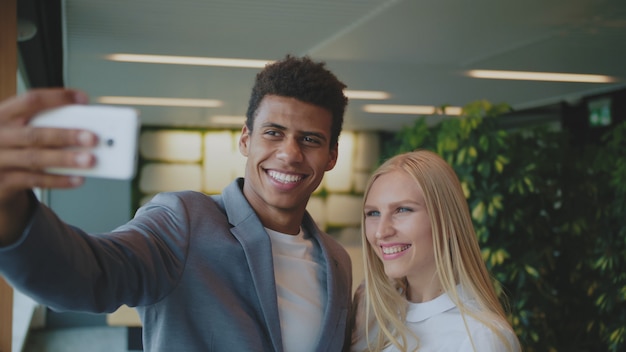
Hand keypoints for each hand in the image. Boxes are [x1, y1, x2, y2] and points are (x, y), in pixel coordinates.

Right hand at [0, 88, 97, 243]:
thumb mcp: (19, 130)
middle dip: (66, 135)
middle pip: (34, 133)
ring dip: (65, 159)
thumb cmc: (11, 147)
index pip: (30, 100)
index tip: (83, 98)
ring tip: (89, 160)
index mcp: (2, 115)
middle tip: (92, 138)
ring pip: (35, 158)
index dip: (57, 98)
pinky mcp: (2, 181)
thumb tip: (84, 128)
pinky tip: (77, 178)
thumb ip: (43, 125)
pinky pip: (34, 180)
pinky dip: (58, 180)